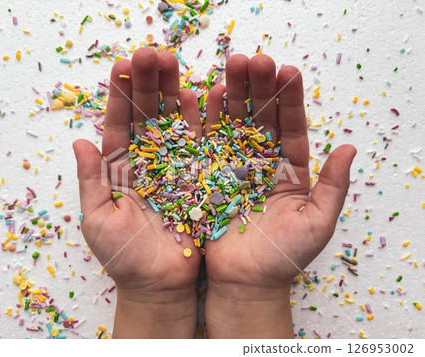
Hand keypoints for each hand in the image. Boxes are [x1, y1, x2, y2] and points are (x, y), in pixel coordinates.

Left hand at [73, 48, 201, 337]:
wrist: (161, 286)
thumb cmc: (126, 259)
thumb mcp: (99, 222)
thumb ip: (92, 182)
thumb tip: (79, 142)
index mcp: (122, 168)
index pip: (119, 124)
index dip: (119, 96)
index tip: (122, 66)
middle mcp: (151, 161)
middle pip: (149, 115)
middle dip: (149, 83)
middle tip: (153, 53)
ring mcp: (178, 166)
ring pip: (177, 123)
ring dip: (176, 93)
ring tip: (177, 64)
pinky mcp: (203, 177)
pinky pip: (204, 145)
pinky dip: (204, 122)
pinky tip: (204, 96)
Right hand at [203, 54, 355, 337]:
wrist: (245, 282)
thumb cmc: (284, 257)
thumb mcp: (317, 223)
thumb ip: (333, 186)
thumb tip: (350, 149)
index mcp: (289, 168)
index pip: (290, 126)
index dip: (290, 99)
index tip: (287, 71)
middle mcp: (260, 161)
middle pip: (260, 117)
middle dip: (258, 87)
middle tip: (253, 58)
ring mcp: (231, 165)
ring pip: (232, 124)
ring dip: (233, 95)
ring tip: (231, 66)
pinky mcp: (207, 175)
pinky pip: (207, 143)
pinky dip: (206, 121)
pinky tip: (206, 97)